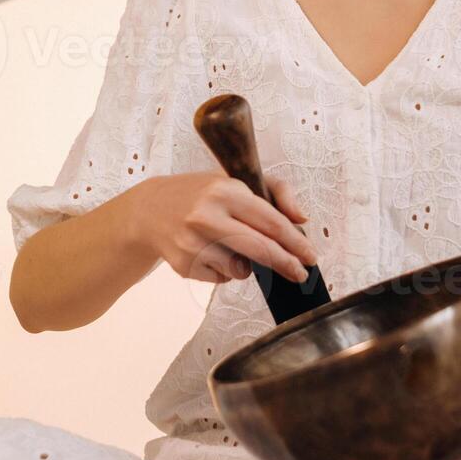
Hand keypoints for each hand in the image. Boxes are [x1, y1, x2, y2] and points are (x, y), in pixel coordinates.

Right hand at [133, 171, 316, 284]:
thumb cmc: (201, 194)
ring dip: (247, 265)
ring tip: (229, 245)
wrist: (150, 211)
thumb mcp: (235, 181)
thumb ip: (276, 192)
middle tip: (300, 274)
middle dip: (285, 264)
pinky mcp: (184, 265)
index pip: (270, 221)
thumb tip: (302, 219)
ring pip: (241, 269)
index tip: (310, 255)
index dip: (295, 242)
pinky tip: (210, 252)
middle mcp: (206, 216)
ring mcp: (192, 243)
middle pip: (260, 249)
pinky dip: (226, 271)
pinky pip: (222, 279)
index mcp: (224, 190)